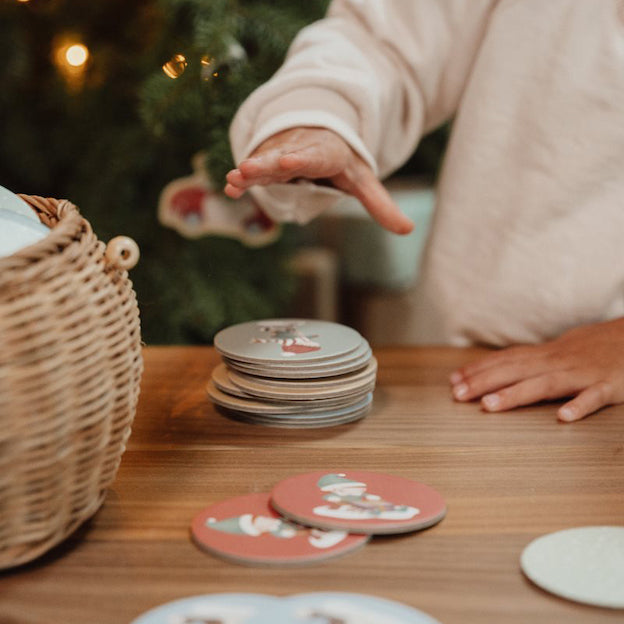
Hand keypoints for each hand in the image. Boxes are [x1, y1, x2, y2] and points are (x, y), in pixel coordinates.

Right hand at [224, 127, 413, 234]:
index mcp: (326, 153)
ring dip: (248, 170)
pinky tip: (228, 187)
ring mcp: (281, 154)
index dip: (301, 159)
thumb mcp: (363, 181)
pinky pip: (253, 169)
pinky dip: (241, 178)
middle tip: (248, 169)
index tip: (288, 161)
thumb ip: (381, 205)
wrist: (320, 133)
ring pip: (263, 161)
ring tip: (233, 179)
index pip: (314, 156)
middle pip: (282, 157)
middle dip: (265, 163)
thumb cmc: (343, 162)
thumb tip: (408, 229)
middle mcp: (300, 150)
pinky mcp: (267, 160)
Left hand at [449, 318, 623, 421]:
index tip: (452, 381)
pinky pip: (593, 397)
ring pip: (544, 384)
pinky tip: (563, 417)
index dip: (478, 370)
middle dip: (483, 383)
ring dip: (515, 394)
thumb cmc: (591, 349)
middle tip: (456, 395)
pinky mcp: (608, 386)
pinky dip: (579, 405)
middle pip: (515, 371)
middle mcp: (557, 362)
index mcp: (545, 355)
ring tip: (488, 406)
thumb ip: (529, 362)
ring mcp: (582, 374)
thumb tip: (497, 369)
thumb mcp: (557, 351)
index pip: (505, 360)